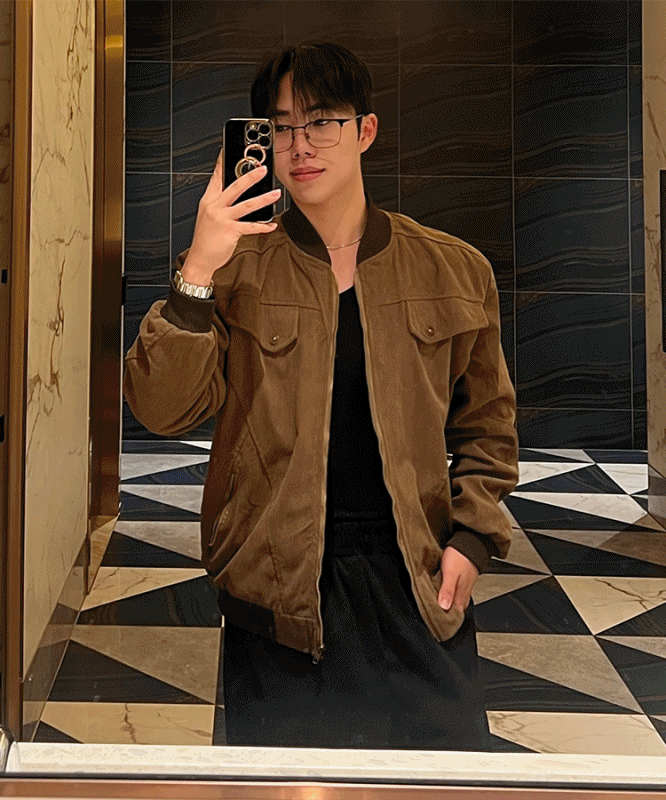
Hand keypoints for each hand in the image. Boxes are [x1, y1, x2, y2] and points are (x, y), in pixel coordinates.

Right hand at [181, 148, 280, 283]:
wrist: (200, 259)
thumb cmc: (205, 239)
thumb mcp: (208, 216)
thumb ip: (219, 203)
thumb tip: (233, 193)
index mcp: (208, 201)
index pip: (216, 177)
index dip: (223, 163)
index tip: (229, 150)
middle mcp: (215, 207)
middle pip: (235, 187)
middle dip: (250, 176)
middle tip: (263, 169)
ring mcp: (222, 219)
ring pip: (247, 205)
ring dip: (264, 199)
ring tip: (276, 193)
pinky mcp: (230, 232)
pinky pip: (251, 227)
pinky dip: (263, 226)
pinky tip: (272, 225)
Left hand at [437, 546, 478, 613]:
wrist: (470, 543)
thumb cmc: (460, 556)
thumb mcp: (450, 573)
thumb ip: (447, 590)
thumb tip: (444, 607)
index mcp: (461, 594)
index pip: (454, 614)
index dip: (446, 619)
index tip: (435, 622)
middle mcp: (464, 592)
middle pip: (455, 610)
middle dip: (446, 614)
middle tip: (434, 616)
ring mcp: (465, 587)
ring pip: (457, 602)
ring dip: (448, 605)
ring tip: (438, 607)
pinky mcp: (464, 580)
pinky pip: (458, 593)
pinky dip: (451, 596)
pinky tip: (445, 594)